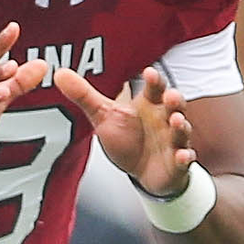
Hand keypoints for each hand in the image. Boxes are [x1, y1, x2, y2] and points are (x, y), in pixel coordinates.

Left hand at [55, 64, 194, 196]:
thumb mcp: (104, 116)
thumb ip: (84, 95)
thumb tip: (59, 73)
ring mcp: (174, 140)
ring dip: (181, 125)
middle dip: (174, 100)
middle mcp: (165, 119)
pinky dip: (185, 158)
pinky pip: (184, 159)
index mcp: (149, 104)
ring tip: (177, 121)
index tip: (148, 72)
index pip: (154, 88)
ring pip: (181, 130)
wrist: (142, 172)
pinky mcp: (177, 162)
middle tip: (169, 96)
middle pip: (173, 105)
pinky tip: (183, 156)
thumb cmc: (127, 139)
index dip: (153, 81)